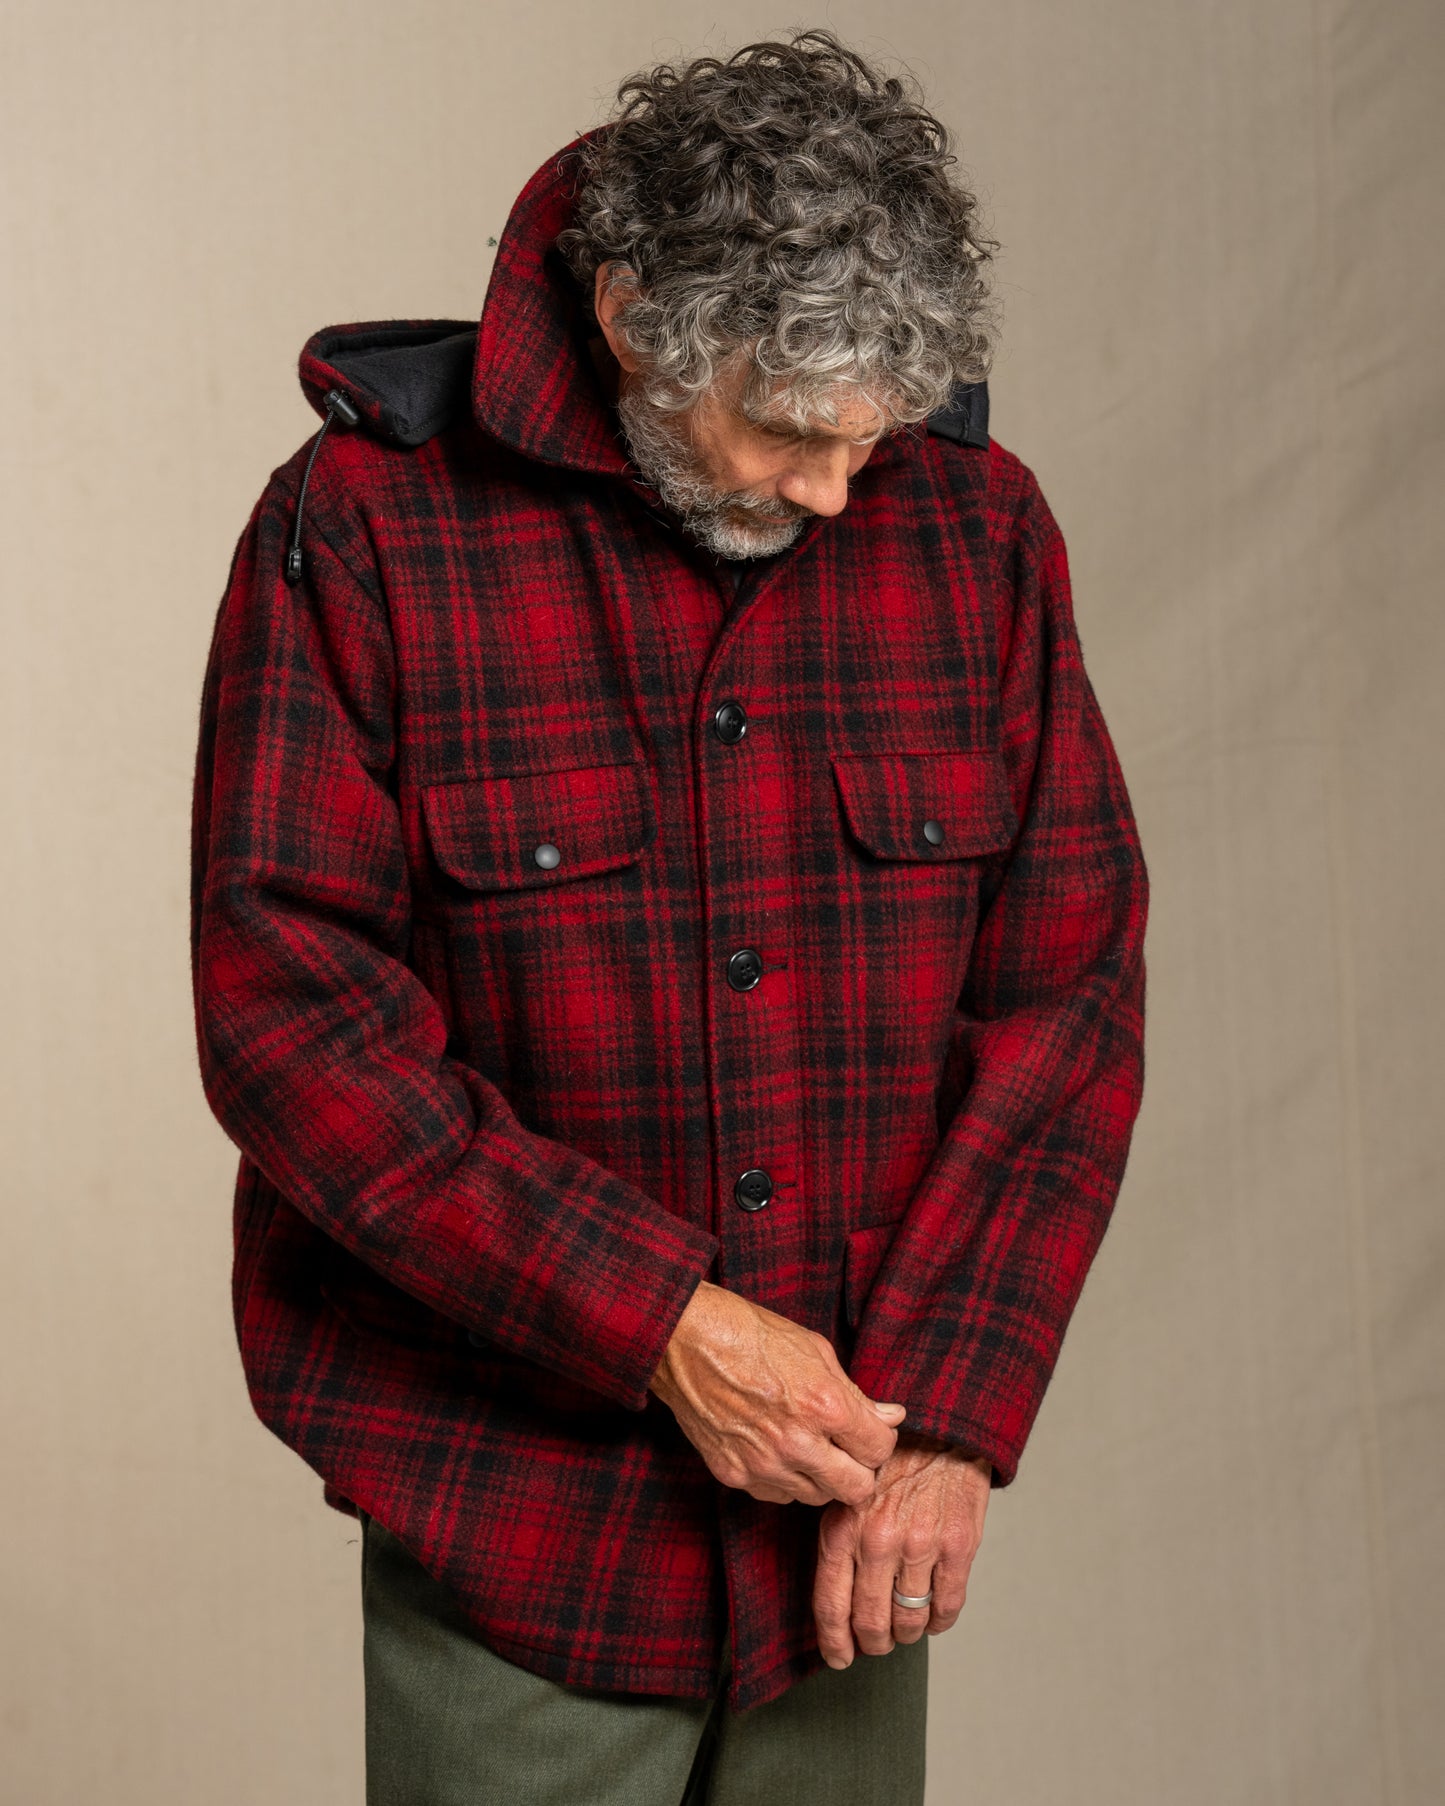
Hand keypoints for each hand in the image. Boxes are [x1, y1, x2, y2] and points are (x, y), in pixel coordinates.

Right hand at [648, 1280, 905, 1506]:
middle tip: (848, 1449)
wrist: (686, 1340)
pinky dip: (785, 1479)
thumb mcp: (815, 1350)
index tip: (870, 1431)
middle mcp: (796, 1442)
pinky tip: (777, 1449)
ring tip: (808, 1445)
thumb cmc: (752, 1335)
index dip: (879, 1439)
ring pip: (817, 1498)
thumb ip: (855, 1393)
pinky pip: (778, 1495)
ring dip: (821, 1477)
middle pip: (856, 1489)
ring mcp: (763, 1464)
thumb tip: (891, 1417)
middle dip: (859, 1469)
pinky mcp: (734, 1475)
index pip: (879, 1450)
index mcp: (824, 1405)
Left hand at [812, 1431, 991, 1666]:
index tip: (838, 1657)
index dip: (834, 1642)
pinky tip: (933, 1615)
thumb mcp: (845, 1491)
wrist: (939, 1427)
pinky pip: (946, 1608)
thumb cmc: (888, 1461)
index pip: (831, 1605)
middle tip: (876, 1642)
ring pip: (909, 1621)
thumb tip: (833, 1601)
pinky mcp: (958, 1547)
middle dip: (872, 1642)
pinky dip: (938, 1621)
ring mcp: (920, 1546)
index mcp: (844, 1528)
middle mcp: (878, 1541)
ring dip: (905, 1633)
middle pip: (870, 1622)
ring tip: (905, 1626)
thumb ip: (837, 1540)